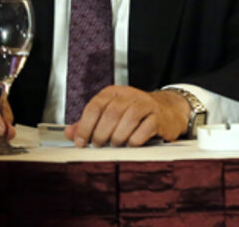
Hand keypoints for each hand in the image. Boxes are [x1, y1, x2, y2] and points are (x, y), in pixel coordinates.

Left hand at [64, 86, 189, 146]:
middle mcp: (130, 95)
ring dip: (117, 138)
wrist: (168, 111)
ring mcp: (146, 105)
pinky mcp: (158, 117)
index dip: (85, 126)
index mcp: (114, 93)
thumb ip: (89, 123)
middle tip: (100, 145)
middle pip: (110, 115)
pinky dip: (134, 141)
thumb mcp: (111, 114)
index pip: (94, 106)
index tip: (81, 142)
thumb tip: (70, 133)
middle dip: (101, 135)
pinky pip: (143, 131)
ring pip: (126, 123)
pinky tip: (132, 142)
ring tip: (116, 144)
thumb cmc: (135, 115)